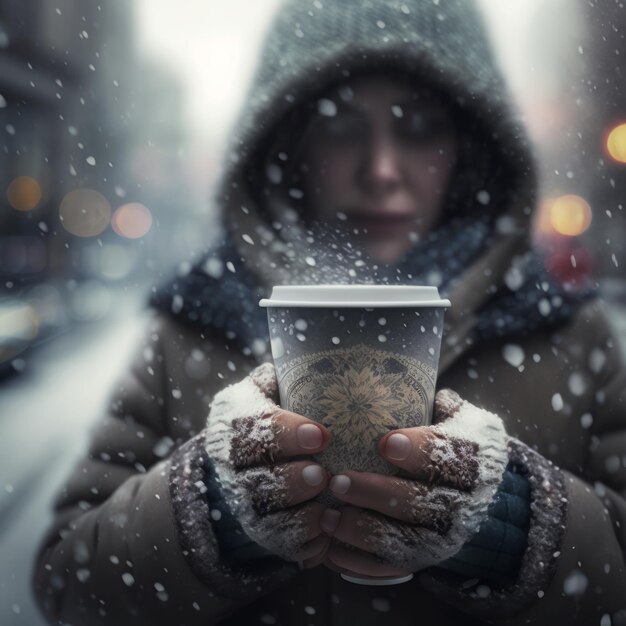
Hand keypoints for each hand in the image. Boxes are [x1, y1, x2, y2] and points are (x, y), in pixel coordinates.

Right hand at [204, 363, 332, 567]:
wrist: (243, 463)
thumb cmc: (267, 415)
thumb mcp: (265, 389)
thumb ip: (282, 375)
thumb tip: (318, 355)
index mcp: (231, 424)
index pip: (249, 429)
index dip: (283, 434)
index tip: (321, 434)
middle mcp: (229, 468)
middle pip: (253, 481)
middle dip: (288, 480)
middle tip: (321, 474)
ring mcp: (242, 504)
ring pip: (263, 517)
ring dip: (296, 514)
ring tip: (327, 505)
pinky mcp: (261, 532)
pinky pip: (280, 545)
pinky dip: (304, 542)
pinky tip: (329, 531)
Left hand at [320, 389, 508, 577]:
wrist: (476, 490)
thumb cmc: (453, 441)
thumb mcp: (458, 416)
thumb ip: (435, 398)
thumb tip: (398, 370)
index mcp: (476, 459)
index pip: (453, 457)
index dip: (421, 451)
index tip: (384, 443)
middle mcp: (468, 502)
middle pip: (425, 504)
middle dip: (380, 494)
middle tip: (338, 481)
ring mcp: (449, 536)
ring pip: (409, 541)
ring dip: (365, 530)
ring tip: (328, 517)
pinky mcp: (428, 558)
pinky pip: (396, 567)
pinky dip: (363, 563)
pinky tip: (332, 551)